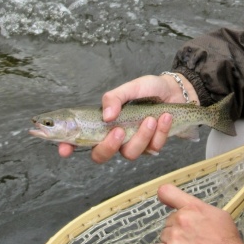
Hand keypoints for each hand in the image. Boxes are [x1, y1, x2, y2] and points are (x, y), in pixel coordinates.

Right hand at [57, 73, 197, 162]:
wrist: (177, 91)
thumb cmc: (150, 88)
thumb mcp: (131, 87)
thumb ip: (115, 97)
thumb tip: (106, 115)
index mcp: (104, 122)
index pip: (80, 138)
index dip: (68, 146)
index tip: (65, 149)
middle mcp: (116, 136)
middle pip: (101, 155)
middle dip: (108, 146)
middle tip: (119, 130)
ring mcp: (134, 143)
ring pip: (130, 153)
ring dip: (141, 136)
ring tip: (151, 118)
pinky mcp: (152, 146)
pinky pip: (152, 148)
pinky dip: (160, 133)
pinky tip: (165, 118)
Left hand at [150, 184, 243, 243]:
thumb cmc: (226, 241)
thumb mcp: (218, 215)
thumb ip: (199, 208)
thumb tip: (189, 207)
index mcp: (193, 207)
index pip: (168, 192)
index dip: (165, 196)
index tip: (164, 199)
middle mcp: (182, 219)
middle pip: (169, 221)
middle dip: (177, 227)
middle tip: (191, 236)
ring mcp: (174, 236)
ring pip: (164, 235)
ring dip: (172, 241)